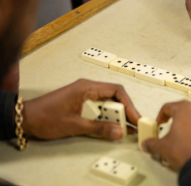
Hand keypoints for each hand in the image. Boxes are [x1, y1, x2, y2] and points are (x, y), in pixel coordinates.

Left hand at [22, 79, 140, 139]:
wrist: (24, 118)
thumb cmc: (45, 117)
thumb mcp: (74, 125)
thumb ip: (99, 128)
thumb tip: (120, 132)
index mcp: (87, 87)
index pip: (117, 91)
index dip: (129, 104)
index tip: (136, 118)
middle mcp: (88, 88)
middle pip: (115, 96)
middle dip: (125, 111)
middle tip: (133, 126)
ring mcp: (84, 95)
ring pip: (108, 102)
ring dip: (116, 115)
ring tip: (124, 128)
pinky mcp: (81, 102)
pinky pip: (100, 107)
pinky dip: (107, 117)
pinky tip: (111, 127)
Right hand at [142, 101, 190, 171]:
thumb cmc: (186, 151)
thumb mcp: (162, 147)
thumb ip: (152, 143)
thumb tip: (148, 144)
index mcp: (185, 109)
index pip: (168, 107)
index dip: (161, 116)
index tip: (159, 124)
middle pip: (185, 112)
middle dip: (177, 121)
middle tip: (171, 132)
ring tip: (185, 141)